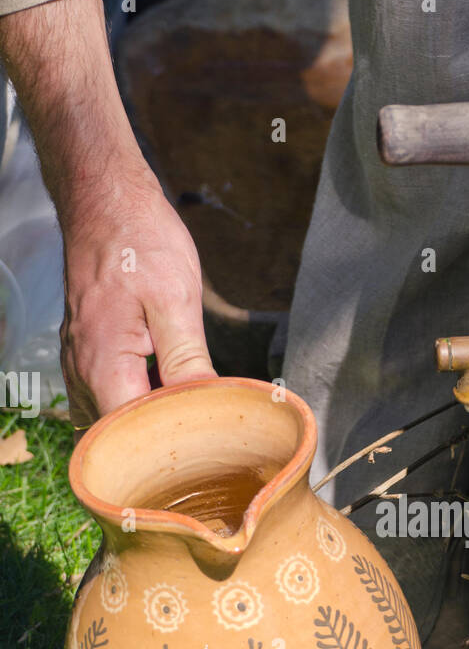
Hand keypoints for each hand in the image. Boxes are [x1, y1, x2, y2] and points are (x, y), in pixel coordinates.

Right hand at [59, 164, 215, 428]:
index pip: (132, 438)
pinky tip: (170, 397)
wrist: (103, 198)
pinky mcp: (87, 354)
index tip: (208, 444)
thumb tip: (205, 407)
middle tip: (207, 443)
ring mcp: (80, 365)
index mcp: (104, 367)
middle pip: (118, 439)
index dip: (170, 449)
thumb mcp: (176, 299)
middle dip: (159, 447)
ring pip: (111, 421)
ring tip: (193, 424)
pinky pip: (108, 397)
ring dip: (148, 427)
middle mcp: (82, 374)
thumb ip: (187, 361)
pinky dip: (136, 405)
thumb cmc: (139, 239)